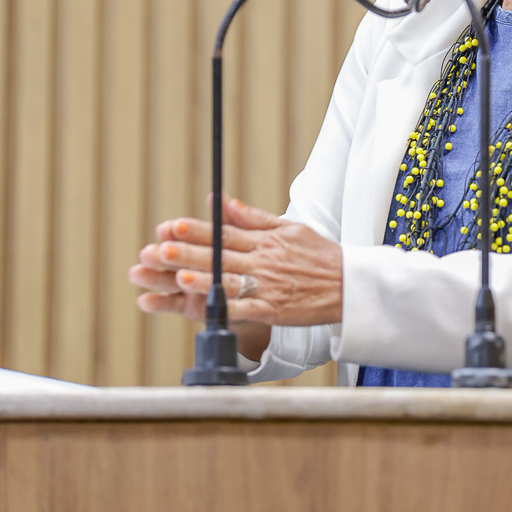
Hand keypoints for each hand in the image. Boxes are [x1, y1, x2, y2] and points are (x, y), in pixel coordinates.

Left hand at [129, 197, 342, 325]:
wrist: (350, 286)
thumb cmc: (320, 256)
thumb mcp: (290, 228)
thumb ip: (254, 218)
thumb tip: (224, 202)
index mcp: (266, 240)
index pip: (224, 233)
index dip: (197, 229)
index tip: (172, 225)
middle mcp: (264, 261)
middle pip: (221, 256)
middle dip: (189, 252)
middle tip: (161, 249)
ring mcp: (269, 286)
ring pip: (230, 281)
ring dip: (202, 278)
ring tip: (177, 275)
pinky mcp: (275, 310)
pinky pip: (246, 308)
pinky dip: (226, 307)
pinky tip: (206, 306)